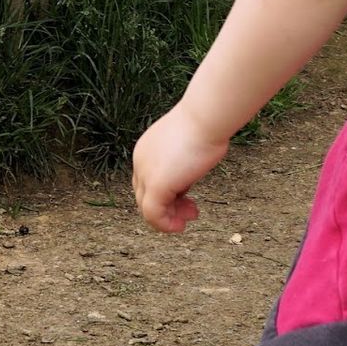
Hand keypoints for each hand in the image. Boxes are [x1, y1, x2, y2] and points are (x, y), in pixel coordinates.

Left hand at [132, 104, 229, 233]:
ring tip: (186, 221)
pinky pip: (153, 214)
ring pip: (147, 207)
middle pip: (146, 195)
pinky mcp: (156, 185)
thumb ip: (182, 162)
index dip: (167, 194)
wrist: (205, 119)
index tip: (188, 198)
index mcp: (146, 150)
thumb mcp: (188, 146)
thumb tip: (191, 171)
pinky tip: (180, 226)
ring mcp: (146, 173)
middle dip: (169, 207)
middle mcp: (140, 161)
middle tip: (191, 212)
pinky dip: (165, 225)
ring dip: (168, 218)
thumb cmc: (204, 126)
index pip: (148, 181)